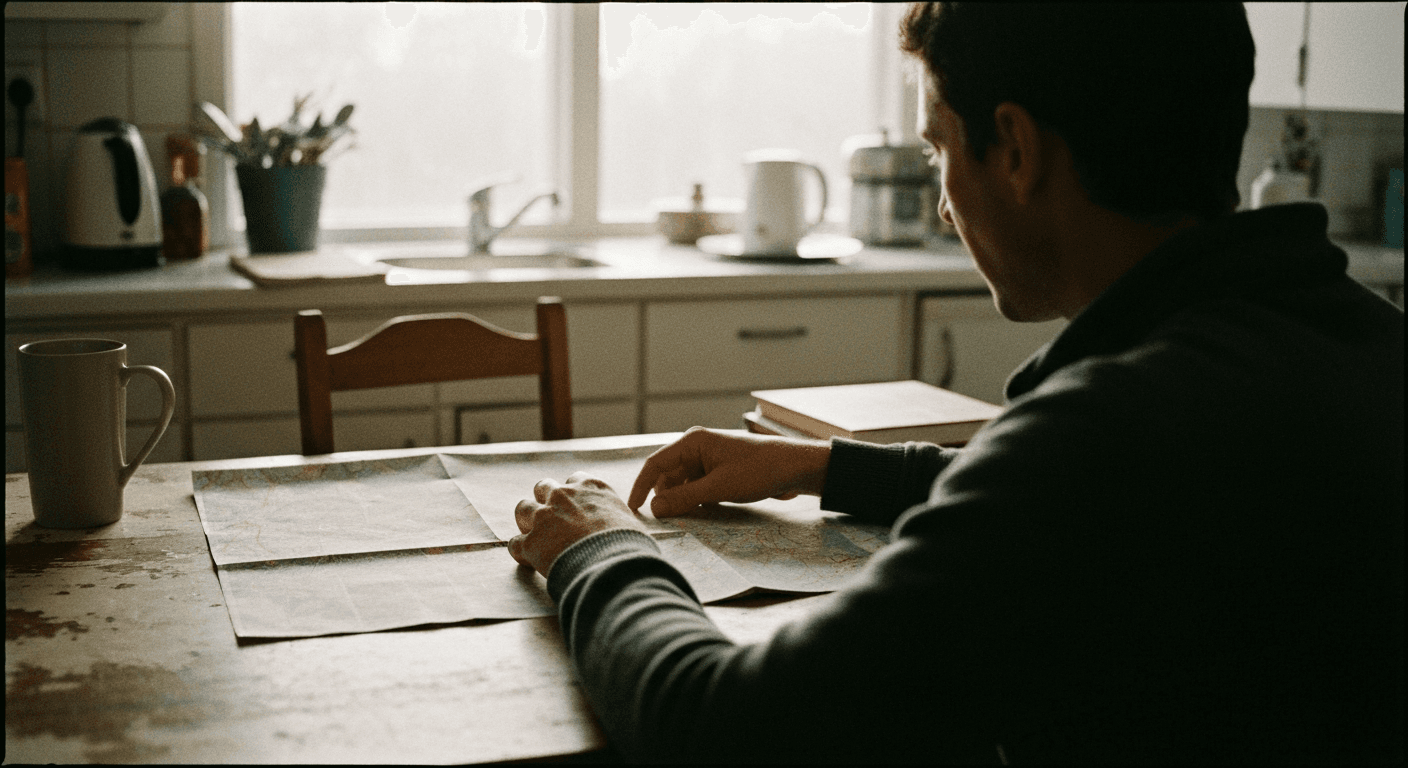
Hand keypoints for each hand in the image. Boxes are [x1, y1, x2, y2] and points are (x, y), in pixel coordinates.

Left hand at [508, 472, 647, 576]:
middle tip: (552, 520)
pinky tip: (529, 561)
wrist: (613, 566)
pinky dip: (521, 552)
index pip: (575, 479)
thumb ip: (615, 517)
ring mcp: (544, 517)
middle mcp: (564, 495)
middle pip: (543, 487)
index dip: (573, 495)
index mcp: (591, 487)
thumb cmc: (629, 545)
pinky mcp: (531, 542)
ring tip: (535, 537)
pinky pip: (515, 543)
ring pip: (522, 508)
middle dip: (545, 501)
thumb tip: (619, 530)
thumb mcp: (629, 521)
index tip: (576, 508)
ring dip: (527, 521)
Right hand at [628, 427, 831, 517]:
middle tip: (669, 520)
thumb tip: (654, 509)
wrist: (795, 467)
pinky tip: (705, 511)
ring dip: (682, 501)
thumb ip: (684, 498)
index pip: (654, 464)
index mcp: (693, 442)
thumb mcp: (718, 488)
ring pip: (682, 484)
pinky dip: (696, 500)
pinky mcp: (718, 472)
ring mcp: (708, 460)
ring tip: (690, 517)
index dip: (641, 487)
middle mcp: (696, 448)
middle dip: (665, 498)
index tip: (633, 510)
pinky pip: (696, 487)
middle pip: (667, 476)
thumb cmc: (758, 471)